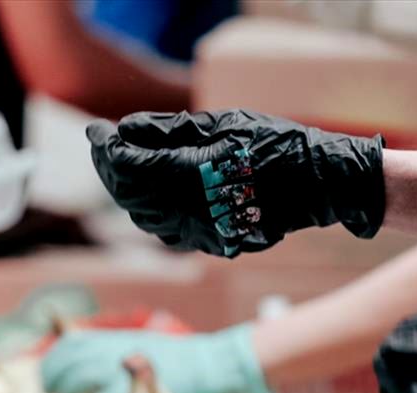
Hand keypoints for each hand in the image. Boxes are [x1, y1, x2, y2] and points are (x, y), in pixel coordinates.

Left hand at [42, 324, 268, 392]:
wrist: (210, 365)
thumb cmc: (178, 364)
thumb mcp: (143, 349)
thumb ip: (118, 357)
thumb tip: (89, 365)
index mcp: (114, 338)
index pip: (68, 345)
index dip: (53, 362)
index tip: (49, 379)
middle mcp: (113, 349)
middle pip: (66, 362)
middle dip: (54, 380)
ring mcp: (121, 370)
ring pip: (76, 380)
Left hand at [84, 110, 382, 257]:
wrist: (320, 183)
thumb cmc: (275, 144)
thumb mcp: (221, 124)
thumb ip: (169, 130)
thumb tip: (126, 132)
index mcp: (193, 175)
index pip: (130, 165)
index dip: (106, 148)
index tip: (96, 131)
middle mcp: (193, 211)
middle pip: (130, 195)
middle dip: (111, 170)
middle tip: (103, 146)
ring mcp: (205, 234)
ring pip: (145, 218)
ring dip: (128, 193)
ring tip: (122, 167)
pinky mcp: (216, 244)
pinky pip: (170, 232)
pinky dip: (151, 211)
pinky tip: (151, 193)